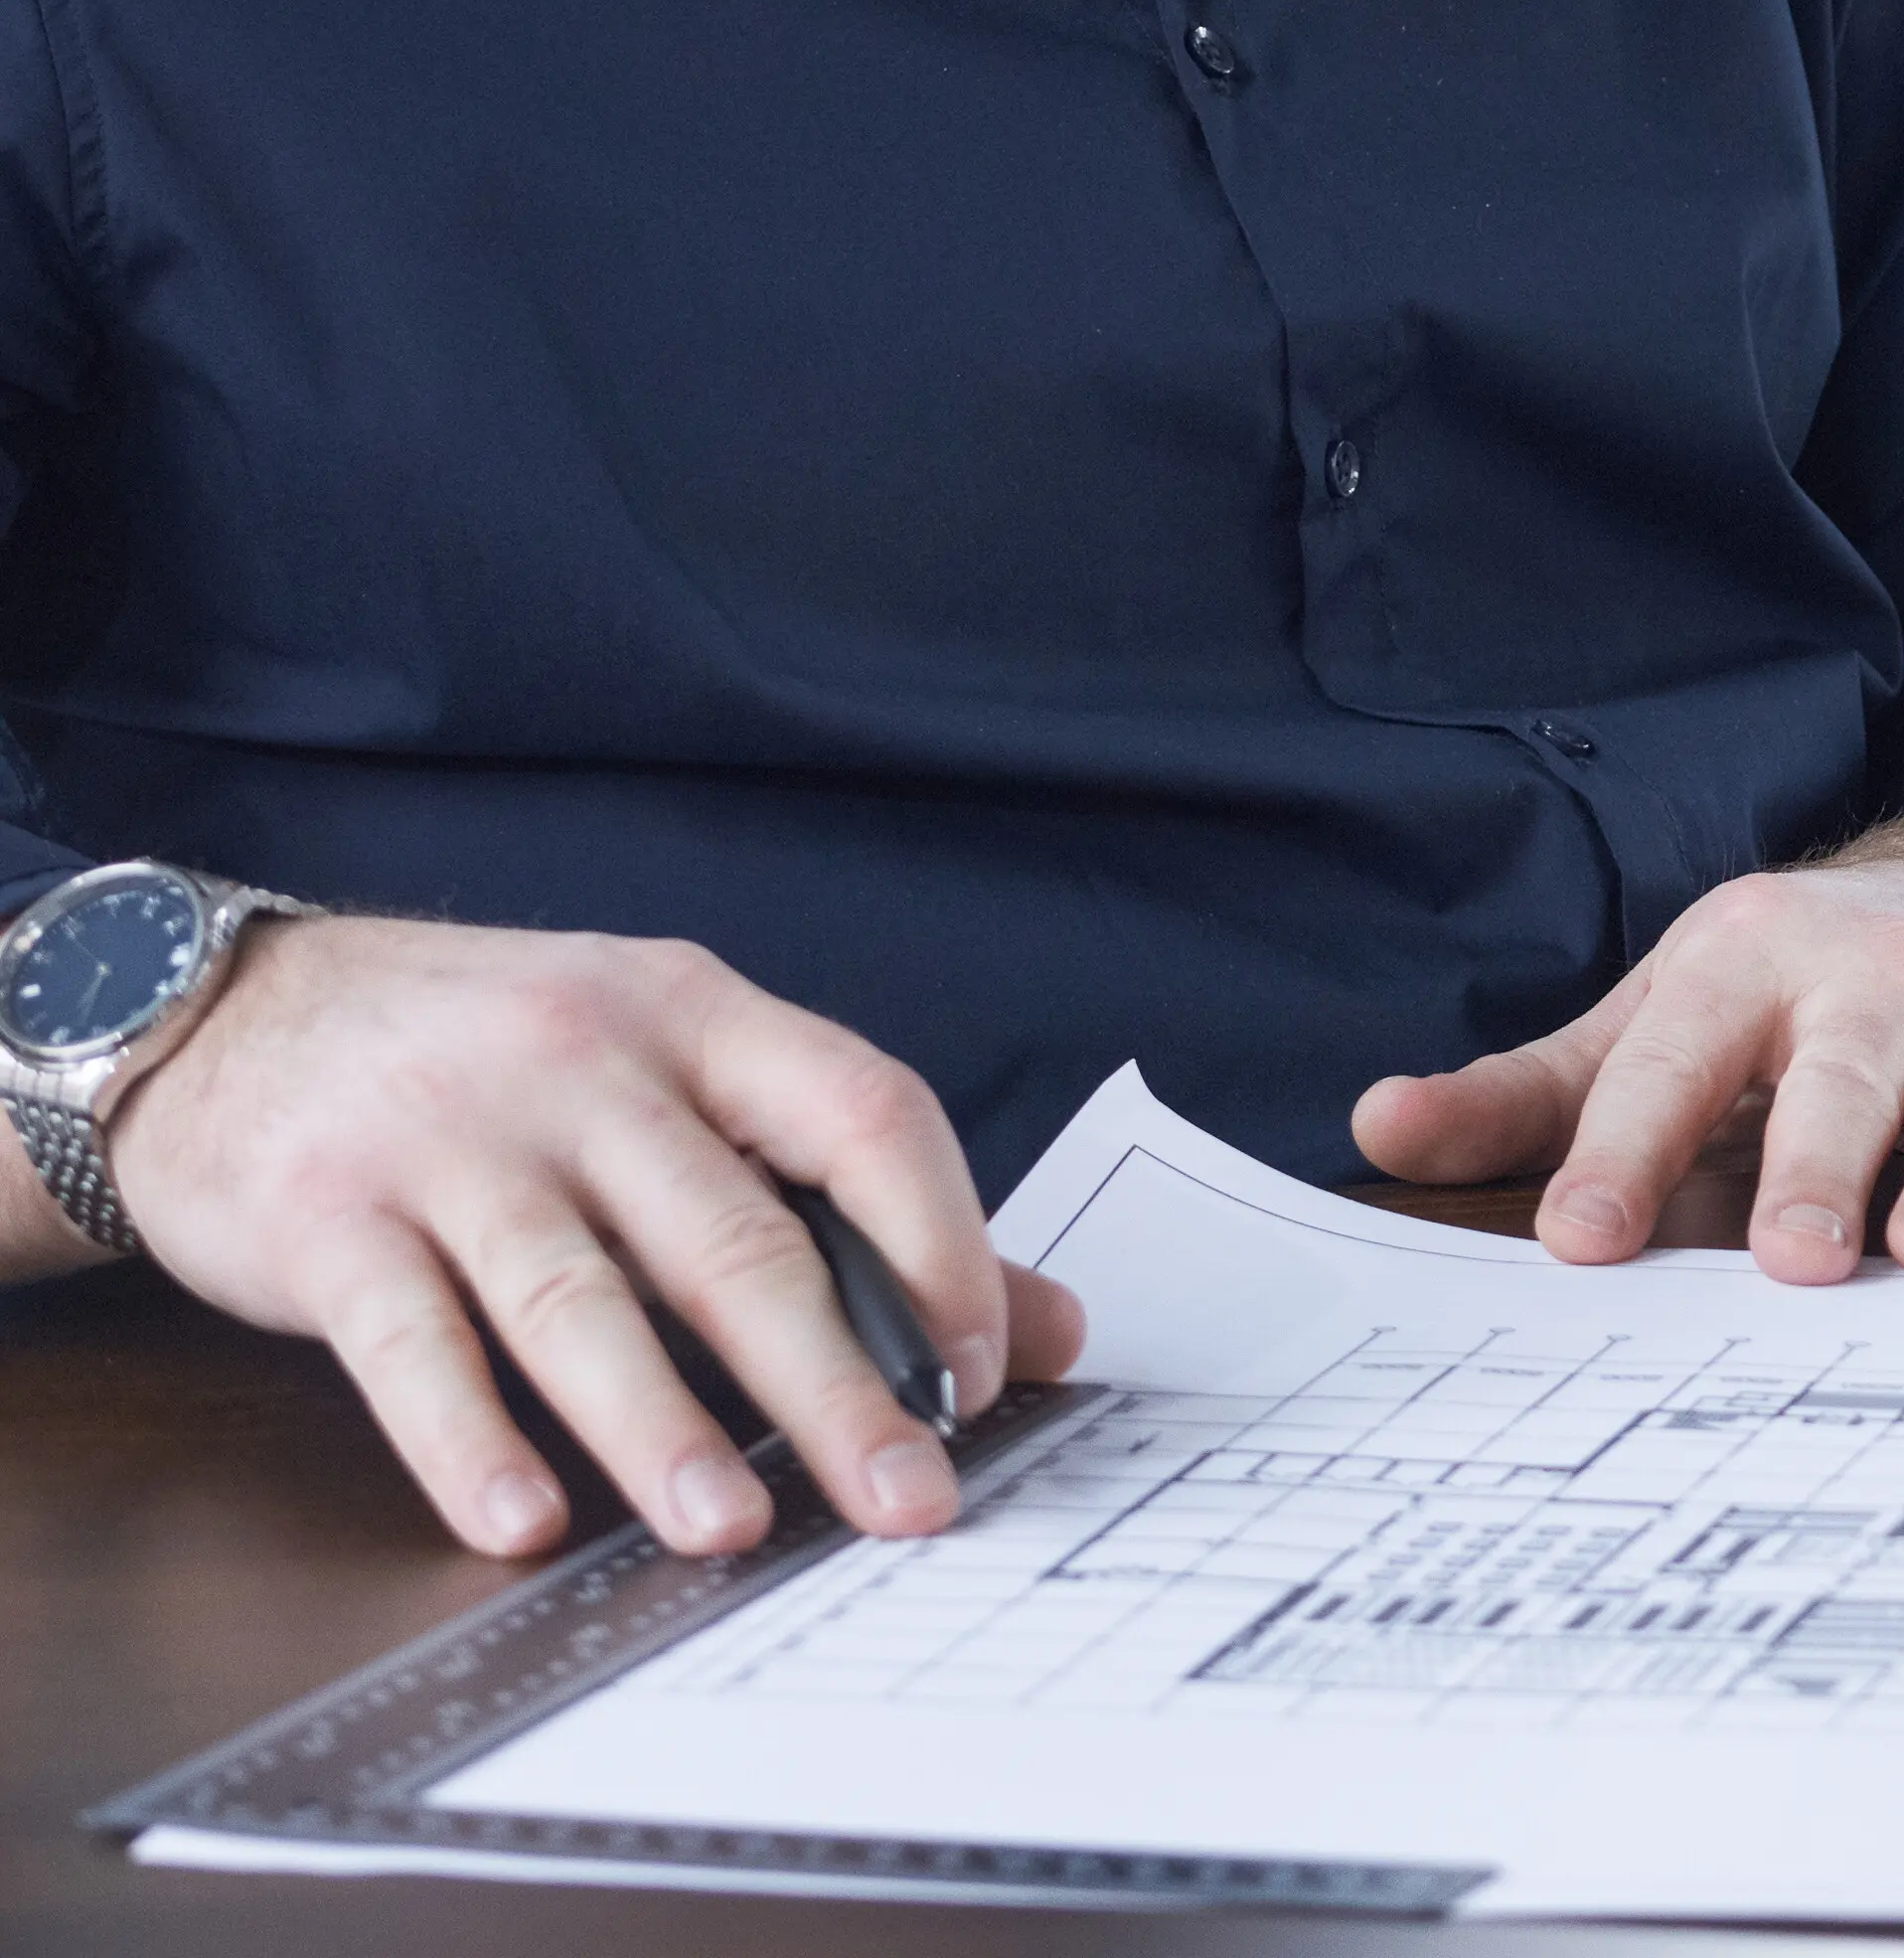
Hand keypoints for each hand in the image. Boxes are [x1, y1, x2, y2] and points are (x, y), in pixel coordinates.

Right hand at [74, 916, 1074, 1563]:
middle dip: (834, 1380)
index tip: (982, 1371)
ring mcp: (451, 1141)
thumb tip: (1039, 1328)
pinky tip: (525, 1520)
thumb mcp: (674, 1076)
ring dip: (663, 1427)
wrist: (227, 1011)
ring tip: (732, 1529)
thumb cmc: (490, 1061)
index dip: (942, 1243)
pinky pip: (412, 1344)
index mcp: (700, 1016)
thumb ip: (846, 1195)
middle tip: (906, 1497)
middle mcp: (587, 1065)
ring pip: (581, 1298)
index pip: (864, 1115)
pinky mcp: (327, 1221)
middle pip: (737, 1236)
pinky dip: (470, 1440)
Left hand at [1345, 781, 1903, 1283]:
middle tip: (1791, 1257)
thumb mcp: (1655, 1019)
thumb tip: (1374, 1129)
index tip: (1579, 1243)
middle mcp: (1877, 977)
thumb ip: (1529, 1095)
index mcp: (1747, 967)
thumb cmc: (1788, 996)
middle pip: (1839, 1077)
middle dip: (1815, 1163)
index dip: (1624, 1152)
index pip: (1671, 1065)